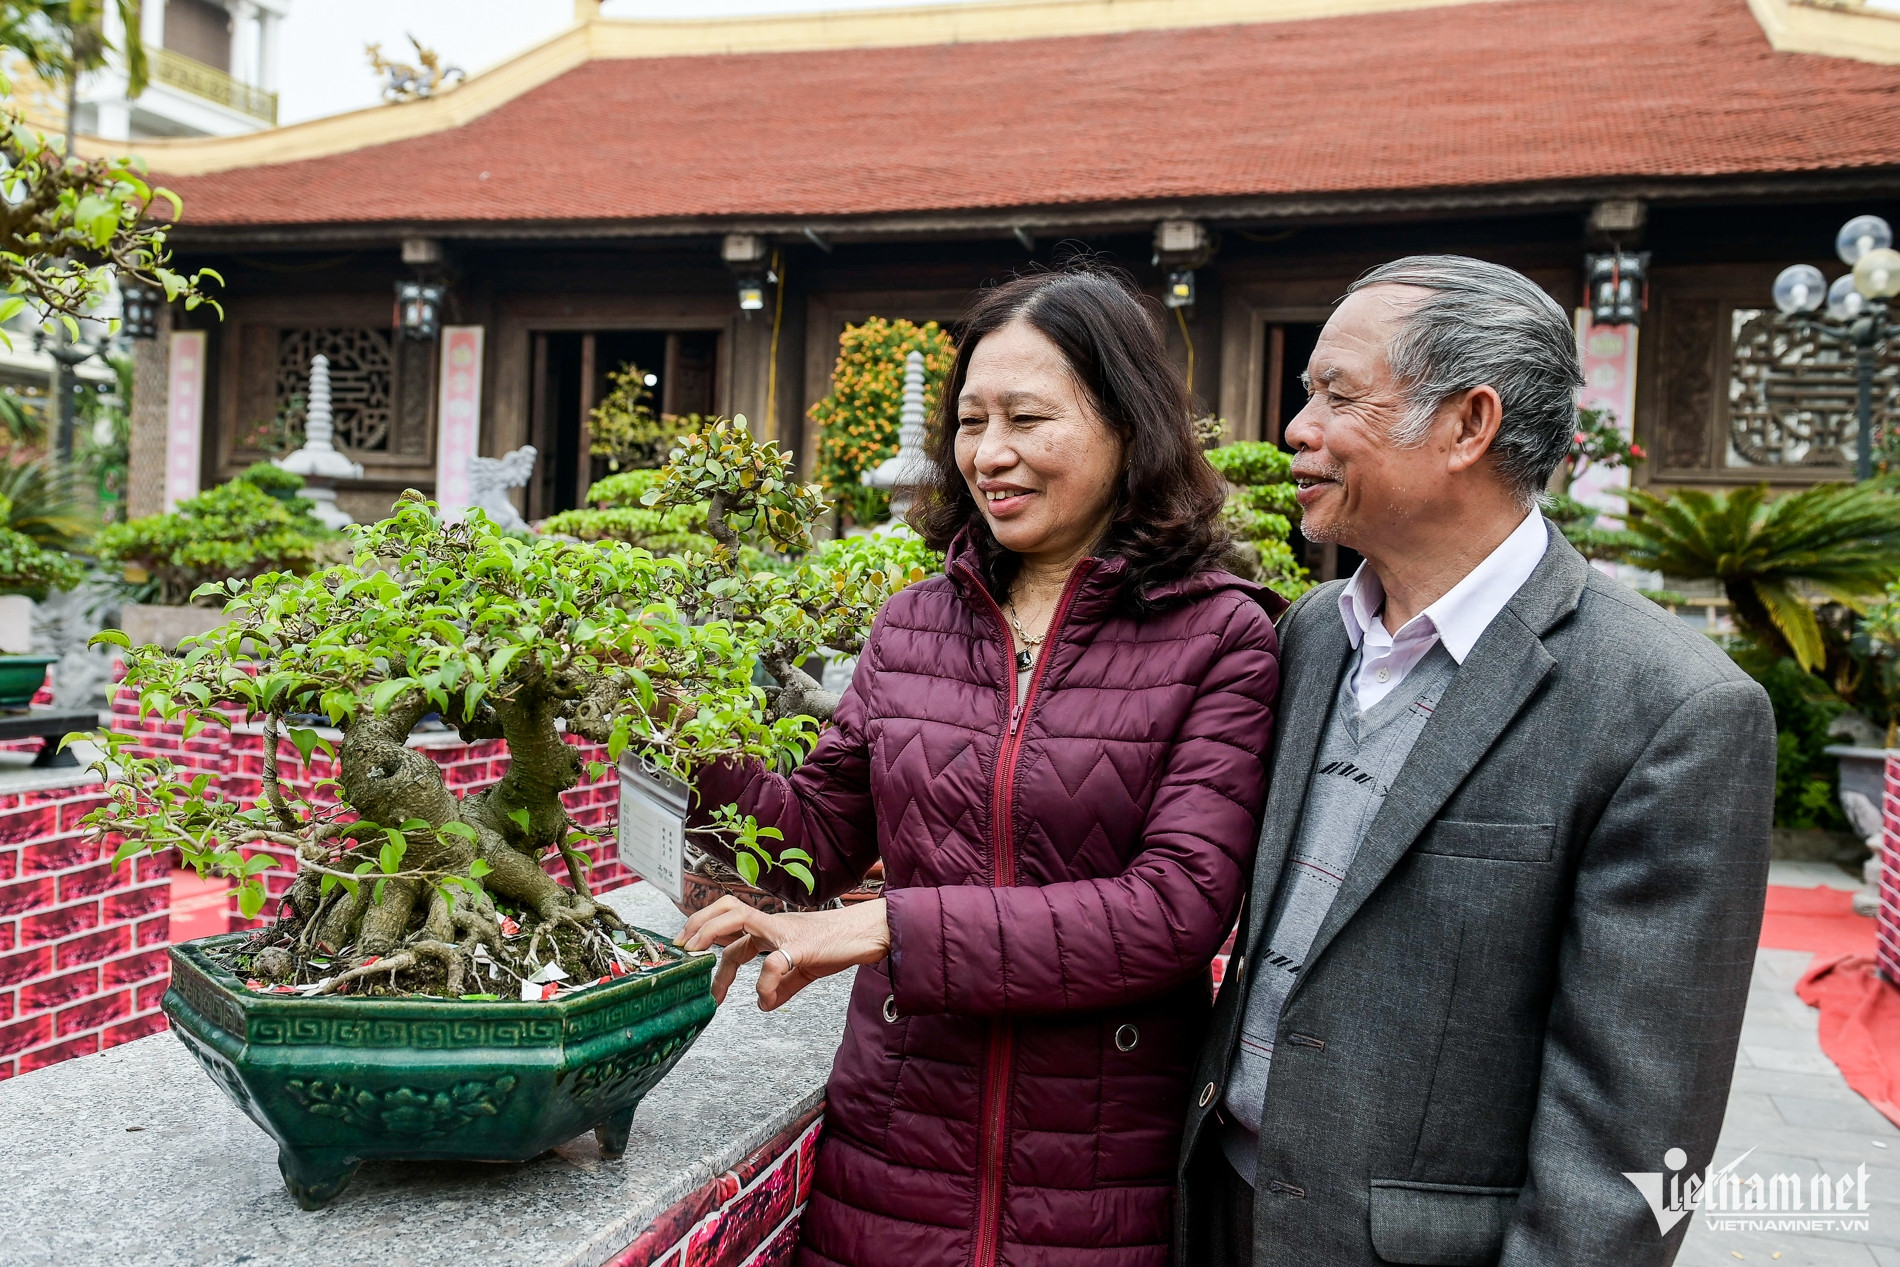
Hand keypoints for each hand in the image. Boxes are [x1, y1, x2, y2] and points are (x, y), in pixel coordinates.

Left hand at [680, 895, 889, 1010]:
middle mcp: (773, 924)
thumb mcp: (804, 969)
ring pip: (740, 918)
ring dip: (714, 937)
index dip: (706, 940)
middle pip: (726, 908)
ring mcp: (785, 932)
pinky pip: (774, 962)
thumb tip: (763, 1004)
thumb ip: (782, 985)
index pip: (730, 927)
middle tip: (684, 953)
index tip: (691, 960)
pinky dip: (764, 983)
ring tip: (706, 970)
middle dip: (698, 926)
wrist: (870, 936)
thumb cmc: (838, 946)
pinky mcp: (801, 946)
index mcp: (771, 928)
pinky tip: (765, 1000)